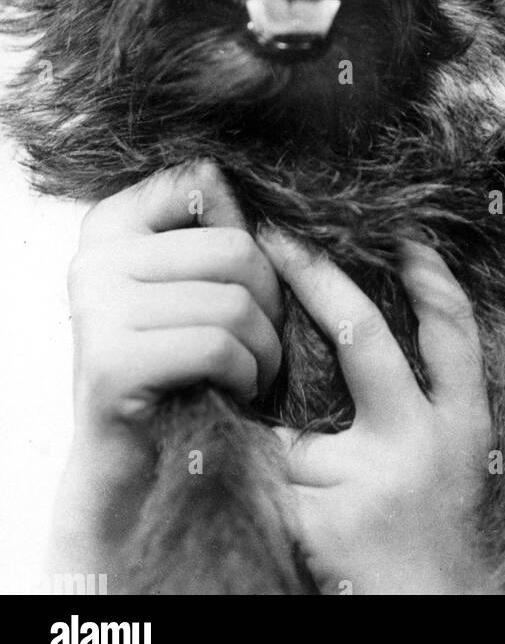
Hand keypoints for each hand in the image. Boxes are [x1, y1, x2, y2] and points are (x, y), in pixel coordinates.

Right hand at [48, 160, 282, 573]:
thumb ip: (219, 229)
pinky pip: (218, 347)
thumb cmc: (183, 364)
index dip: (248, 232)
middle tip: (265, 340)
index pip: (204, 180)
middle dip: (272, 301)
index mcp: (112, 223)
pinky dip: (245, 375)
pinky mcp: (111, 364)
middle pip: (235, 246)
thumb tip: (263, 189)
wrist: (136, 463)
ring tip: (254, 370)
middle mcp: (94, 256)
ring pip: (234, 301)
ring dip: (266, 348)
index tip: (243, 282)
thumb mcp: (197, 283)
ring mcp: (96, 308)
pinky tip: (235, 390)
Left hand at [262, 234, 497, 594]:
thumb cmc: (436, 528)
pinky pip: (271, 478)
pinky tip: (285, 513)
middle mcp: (421, 442)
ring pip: (296, 428)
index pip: (453, 331)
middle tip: (275, 236)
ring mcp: (366, 479)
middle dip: (314, 277)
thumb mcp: (455, 455)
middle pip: (363, 336)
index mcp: (462, 424)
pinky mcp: (317, 518)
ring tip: (311, 490)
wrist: (432, 612)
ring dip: (287, 453)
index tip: (399, 234)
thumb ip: (423, 400)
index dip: (430, 277)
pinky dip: (267, 489)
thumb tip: (348, 327)